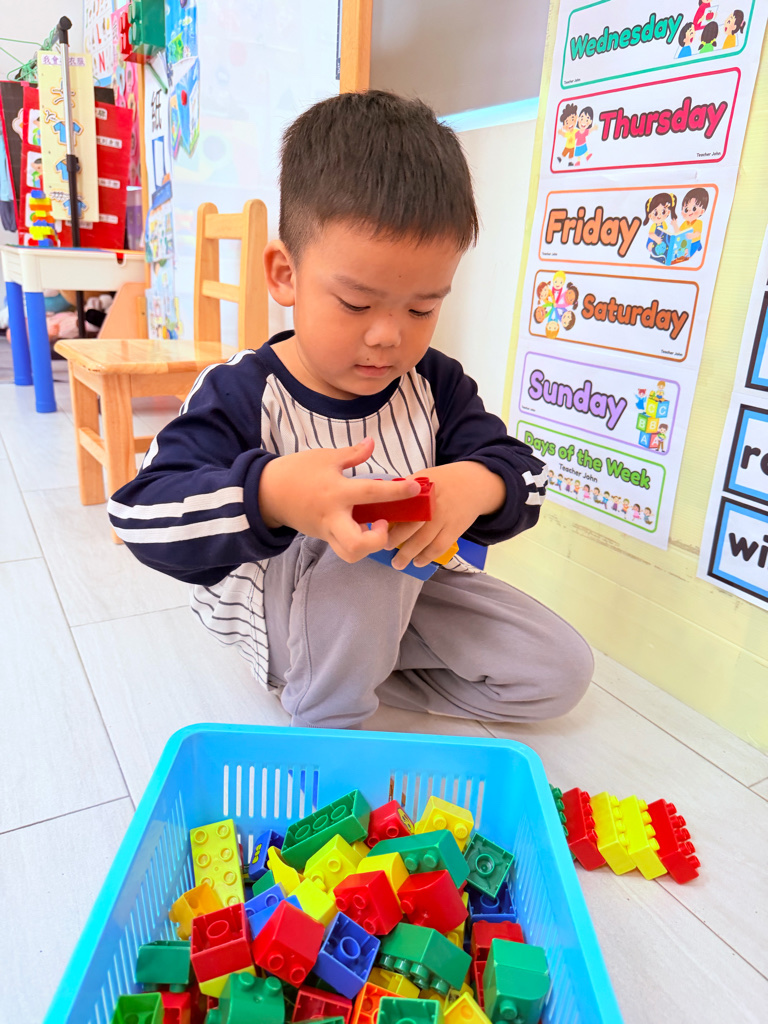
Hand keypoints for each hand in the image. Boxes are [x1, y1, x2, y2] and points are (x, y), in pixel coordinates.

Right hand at [258, 438, 420, 562]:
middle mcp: (333, 517)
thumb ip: (352, 454)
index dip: (396, 492)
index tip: (414, 488)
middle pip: (356, 545)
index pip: (372, 493)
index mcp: (336, 492)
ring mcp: (327, 530)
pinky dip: (359, 542)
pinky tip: (365, 527)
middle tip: (384, 523)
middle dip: (377, 540)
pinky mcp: (323, 537)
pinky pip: (344, 546)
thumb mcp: (325, 457)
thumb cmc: (297, 471)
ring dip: (368, 547)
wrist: (268, 492)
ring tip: (376, 528)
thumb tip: (372, 443)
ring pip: (349, 553)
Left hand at [385, 462, 505, 570]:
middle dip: (396, 538)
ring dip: (409, 553)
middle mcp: (434, 504)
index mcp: (423, 488)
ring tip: (398, 563)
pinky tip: (417, 562)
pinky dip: (428, 556)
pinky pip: (440, 546)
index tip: (377, 526)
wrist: (475, 484)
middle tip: (384, 546)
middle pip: (412, 524)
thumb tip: (383, 501)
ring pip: (425, 539)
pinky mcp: (455, 529)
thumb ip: (406, 488)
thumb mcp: (425, 476)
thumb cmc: (444, 481)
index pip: (403, 503)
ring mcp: (445, 518)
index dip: (390, 516)